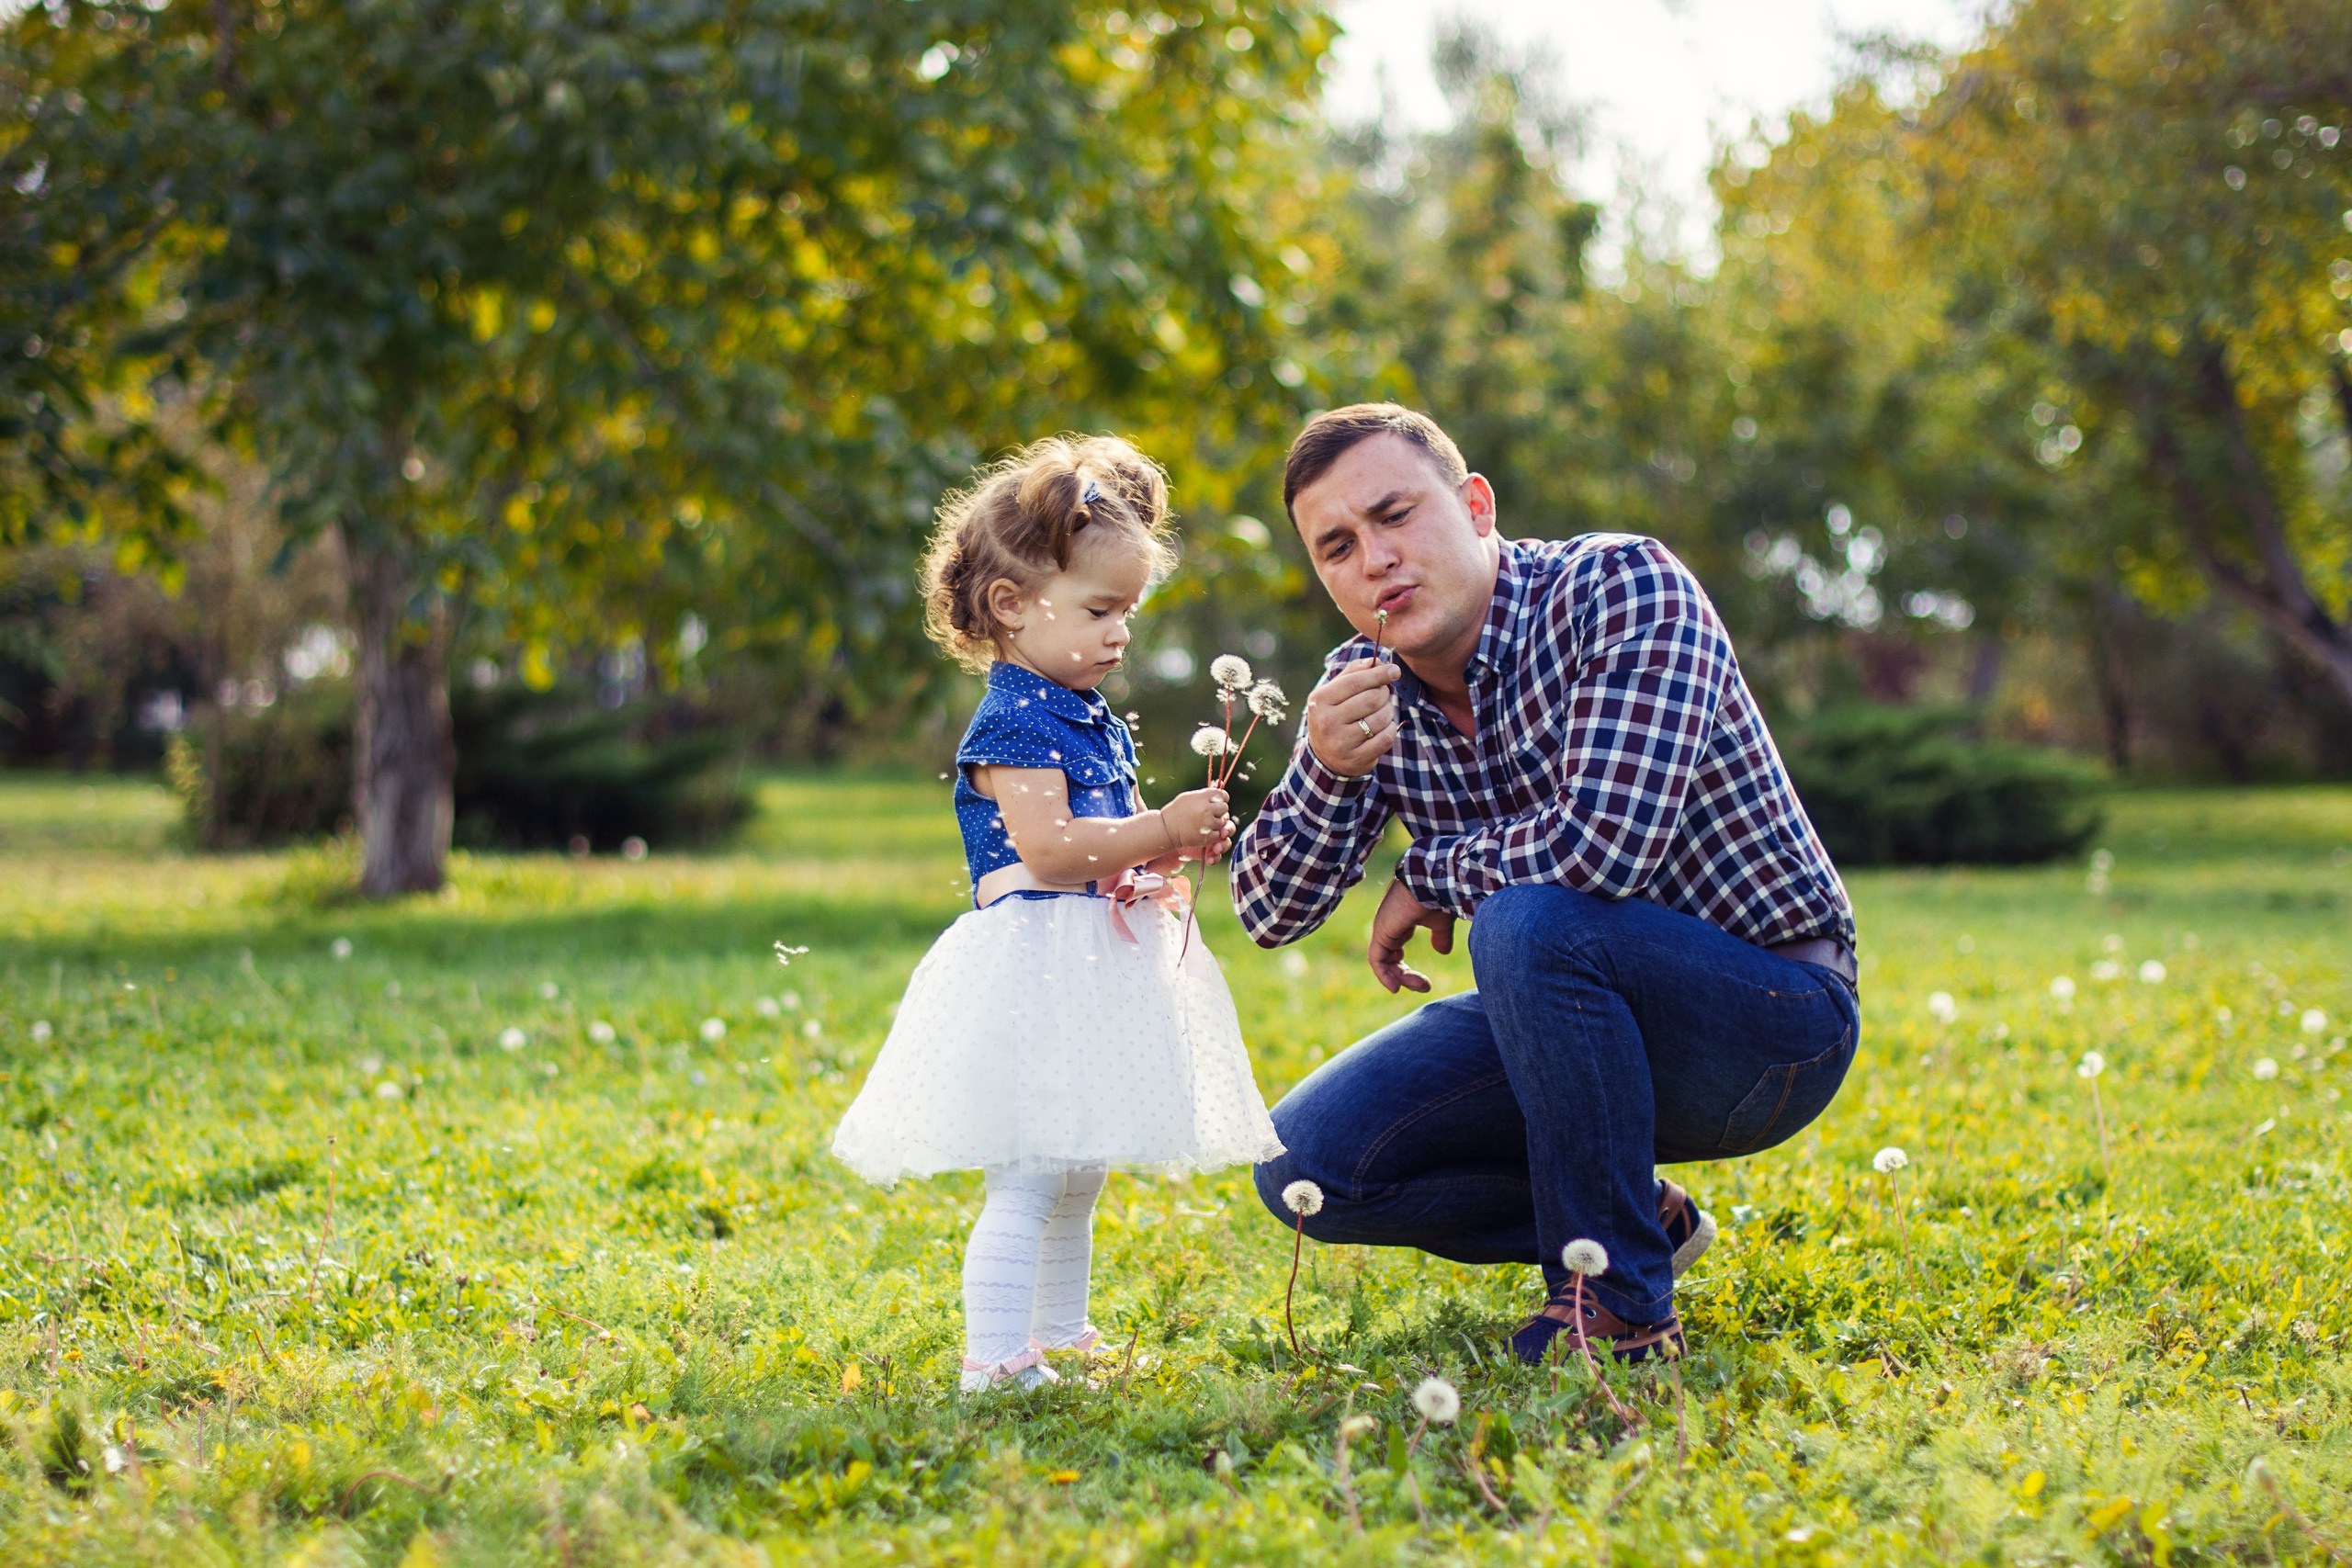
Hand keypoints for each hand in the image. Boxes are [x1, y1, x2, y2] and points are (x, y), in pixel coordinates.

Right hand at [1158, 787, 1231, 854]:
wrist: (1166, 829)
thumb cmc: (1177, 811)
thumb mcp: (1188, 797)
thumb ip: (1204, 794)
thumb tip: (1219, 786)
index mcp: (1201, 798)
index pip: (1222, 795)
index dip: (1222, 798)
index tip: (1217, 802)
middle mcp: (1205, 809)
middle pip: (1225, 808)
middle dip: (1219, 811)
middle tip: (1210, 813)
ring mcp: (1207, 823)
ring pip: (1222, 822)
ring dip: (1215, 823)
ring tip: (1203, 823)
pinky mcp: (1207, 836)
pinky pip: (1217, 834)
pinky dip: (1211, 834)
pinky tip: (1201, 831)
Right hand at [1305, 657, 1402, 777]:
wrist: (1325, 756)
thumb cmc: (1334, 715)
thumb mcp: (1334, 692)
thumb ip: (1353, 673)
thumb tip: (1376, 661)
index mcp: (1320, 700)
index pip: (1355, 682)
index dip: (1378, 674)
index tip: (1394, 670)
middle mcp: (1327, 722)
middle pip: (1372, 699)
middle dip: (1385, 693)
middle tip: (1385, 694)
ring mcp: (1341, 742)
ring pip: (1381, 718)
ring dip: (1389, 711)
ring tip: (1383, 711)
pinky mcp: (1356, 759)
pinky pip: (1386, 738)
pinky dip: (1391, 729)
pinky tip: (1384, 727)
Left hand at [1367, 875, 1453, 993]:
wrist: (1436, 881)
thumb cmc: (1440, 896)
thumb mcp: (1442, 922)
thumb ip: (1440, 936)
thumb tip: (1442, 951)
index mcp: (1402, 920)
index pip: (1396, 948)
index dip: (1405, 968)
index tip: (1423, 982)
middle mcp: (1389, 924)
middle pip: (1389, 958)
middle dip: (1405, 976)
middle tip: (1425, 986)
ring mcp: (1383, 928)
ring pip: (1383, 961)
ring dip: (1400, 978)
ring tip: (1421, 985)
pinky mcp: (1381, 932)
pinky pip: (1376, 960)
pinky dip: (1384, 975)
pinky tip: (1396, 987)